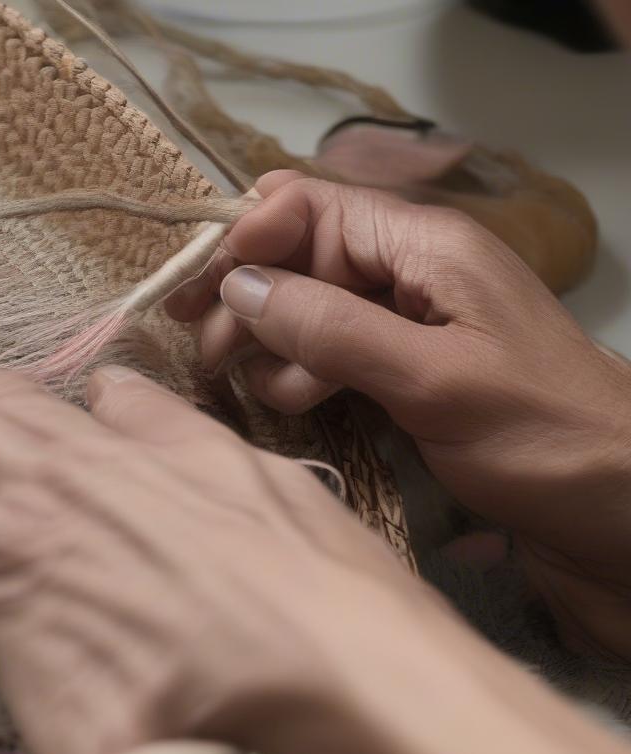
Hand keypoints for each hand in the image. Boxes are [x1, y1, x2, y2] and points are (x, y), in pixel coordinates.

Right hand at [0, 356, 630, 753]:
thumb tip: (15, 656)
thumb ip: (17, 688)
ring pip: (15, 395)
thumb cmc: (209, 745)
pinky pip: (130, 405)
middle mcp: (63, 483)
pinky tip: (82, 401)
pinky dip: (85, 402)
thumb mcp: (68, 749)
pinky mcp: (217, 456)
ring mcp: (143, 458)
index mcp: (10, 551)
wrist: (351, 682)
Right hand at [167, 170, 630, 659]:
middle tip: (208, 358)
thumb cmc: (540, 436)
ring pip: (305, 312)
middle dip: (249, 299)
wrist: (615, 511)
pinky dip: (301, 376)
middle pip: (299, 259)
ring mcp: (402, 327)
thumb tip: (238, 287)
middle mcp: (407, 275)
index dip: (249, 236)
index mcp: (424, 247)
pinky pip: (327, 357)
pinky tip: (299, 405)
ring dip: (274, 347)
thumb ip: (332, 329)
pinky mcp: (399, 376)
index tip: (202, 293)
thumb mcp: (433, 379)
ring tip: (272, 394)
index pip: (311, 205)